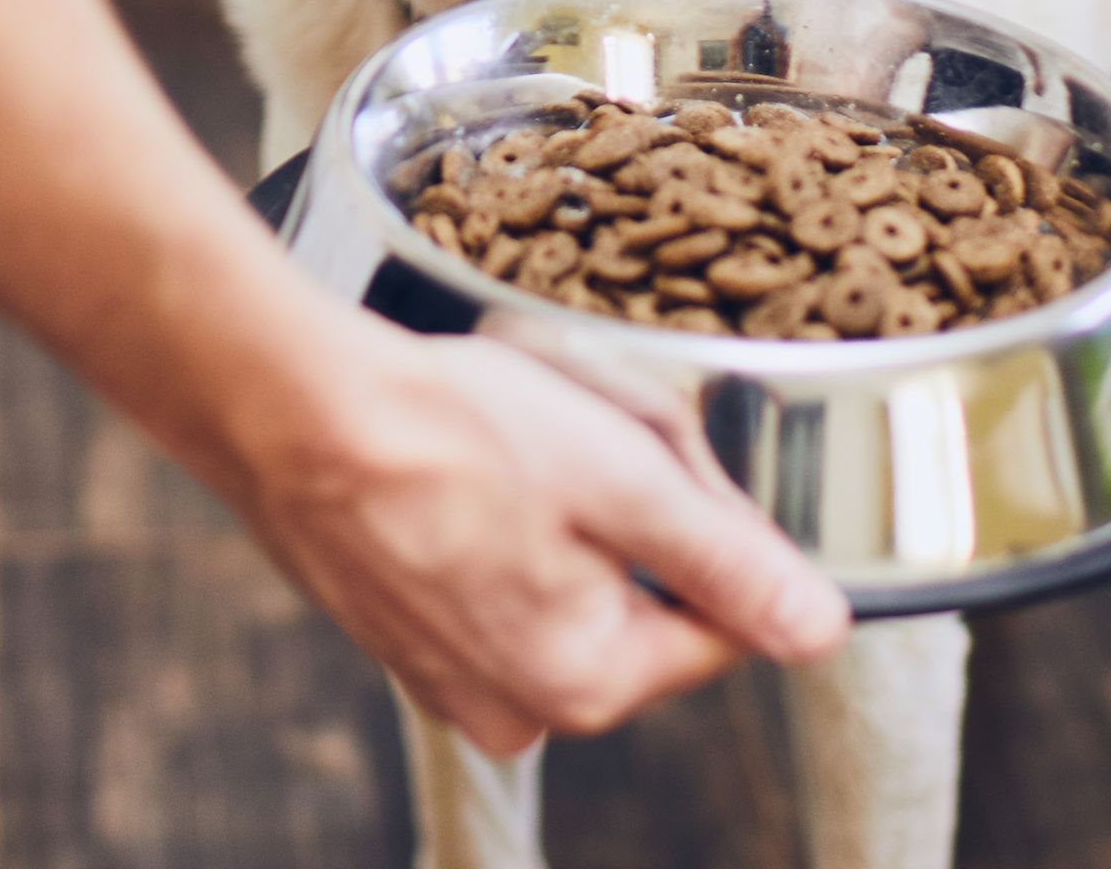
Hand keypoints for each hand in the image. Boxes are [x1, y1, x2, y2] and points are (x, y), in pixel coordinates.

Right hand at [227, 316, 850, 754]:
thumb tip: (821, 629)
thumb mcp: (624, 477)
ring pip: (567, 583)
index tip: (662, 460)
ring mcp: (447, 675)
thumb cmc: (448, 431)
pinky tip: (466, 460)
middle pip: (640, 602)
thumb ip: (730, 562)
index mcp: (585, 681)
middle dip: (631, 515)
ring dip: (564, 512)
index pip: (720, 623)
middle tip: (580, 435)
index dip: (711, 527)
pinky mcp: (400, 631)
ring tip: (513, 440)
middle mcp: (514, 705)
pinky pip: (492, 577)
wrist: (289, 406)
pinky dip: (495, 519)